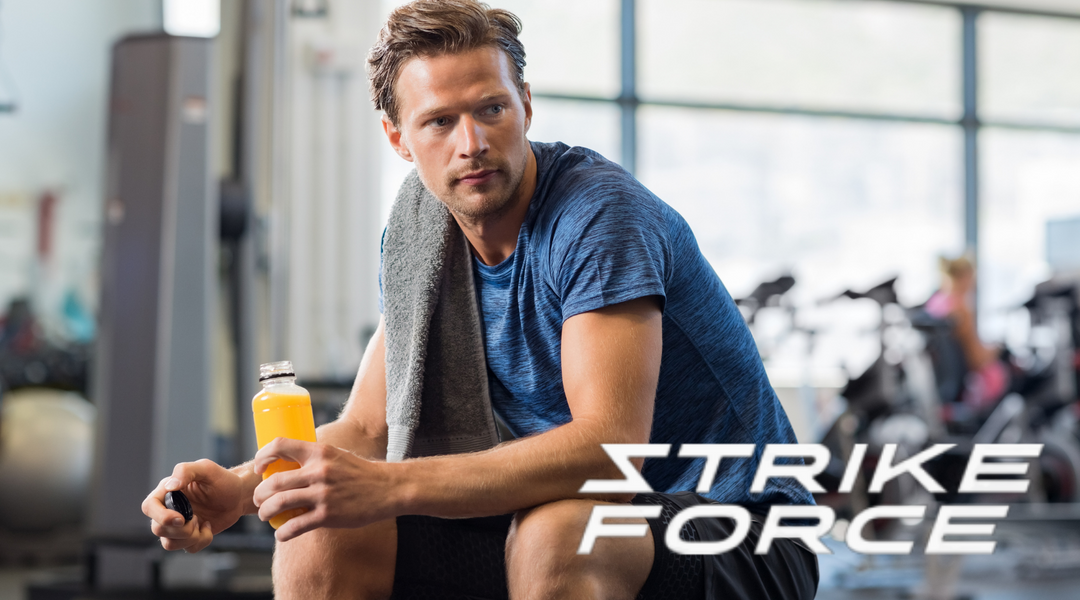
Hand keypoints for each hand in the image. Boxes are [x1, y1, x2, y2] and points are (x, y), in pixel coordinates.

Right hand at [142, 459, 246, 552]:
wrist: (238, 496)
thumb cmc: (222, 480)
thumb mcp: (206, 469)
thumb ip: (186, 471)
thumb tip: (170, 485)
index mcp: (167, 492)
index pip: (149, 507)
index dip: (160, 516)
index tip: (181, 518)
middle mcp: (168, 509)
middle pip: (157, 529)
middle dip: (180, 529)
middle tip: (197, 518)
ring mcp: (178, 525)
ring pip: (169, 543)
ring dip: (190, 537)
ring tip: (202, 523)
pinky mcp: (189, 537)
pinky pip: (187, 549)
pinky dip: (201, 541)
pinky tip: (208, 527)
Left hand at [252, 438, 393, 541]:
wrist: (387, 489)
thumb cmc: (360, 473)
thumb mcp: (337, 455)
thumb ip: (315, 458)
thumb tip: (289, 464)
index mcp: (320, 451)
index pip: (281, 445)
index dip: (263, 456)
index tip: (259, 469)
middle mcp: (319, 470)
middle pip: (274, 481)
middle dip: (260, 493)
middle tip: (259, 499)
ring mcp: (323, 494)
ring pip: (280, 503)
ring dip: (266, 512)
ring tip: (265, 516)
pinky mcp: (328, 515)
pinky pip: (295, 525)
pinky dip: (283, 533)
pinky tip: (282, 534)